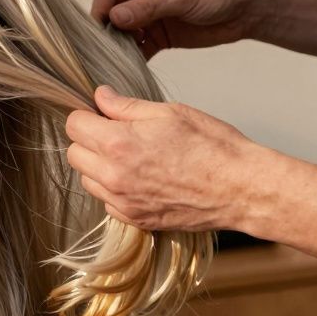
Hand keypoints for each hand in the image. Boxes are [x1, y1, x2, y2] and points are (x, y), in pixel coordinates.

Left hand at [65, 86, 273, 232]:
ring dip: (98, 166)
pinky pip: (107, 202)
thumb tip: (100, 95)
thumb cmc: (213, 146)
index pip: (73, 126)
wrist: (243, 189)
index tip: (101, 114)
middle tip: (115, 133)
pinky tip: (140, 178)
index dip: (86, 115)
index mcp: (118, 144)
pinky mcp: (135, 220)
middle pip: (74, 154)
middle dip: (88, 140)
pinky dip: (115, 189)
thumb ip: (126, 106)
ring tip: (131, 156)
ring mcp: (123, 202)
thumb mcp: (169, 113)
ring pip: (88, 180)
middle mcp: (113, 176)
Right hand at [91, 0, 263, 58]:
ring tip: (116, 63)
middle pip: (110, 14)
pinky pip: (136, 48)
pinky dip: (132, 58)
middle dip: (106, 32)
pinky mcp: (157, 35)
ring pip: (120, 33)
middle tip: (104, 52)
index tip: (98, 34)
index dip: (100, 12)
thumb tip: (115, 17)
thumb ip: (147, 7)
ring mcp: (147, 16)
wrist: (246, 9)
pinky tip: (129, 68)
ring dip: (118, 47)